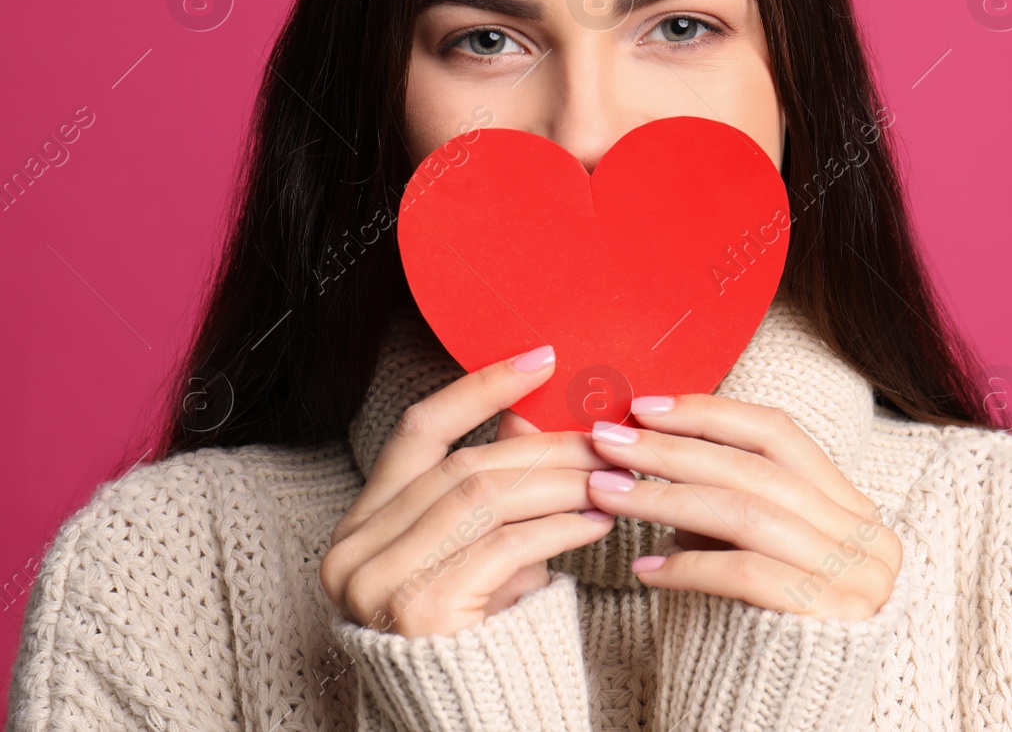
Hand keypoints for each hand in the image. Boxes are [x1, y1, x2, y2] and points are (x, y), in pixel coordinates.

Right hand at [320, 345, 614, 636]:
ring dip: (560, 482)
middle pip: (464, 465)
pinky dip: (559, 526)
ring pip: (485, 497)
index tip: (541, 359)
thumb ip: (497, 483)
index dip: (480, 388)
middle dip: (545, 446)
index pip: (420, 429)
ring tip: (611, 479)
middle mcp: (356, 548)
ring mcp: (379, 580)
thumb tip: (534, 413)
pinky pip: (504, 546)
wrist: (471, 719)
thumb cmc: (476, 630)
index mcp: (362, 522)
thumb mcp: (479, 547)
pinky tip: (598, 521)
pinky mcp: (419, 610)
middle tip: (606, 438)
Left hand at [583, 393, 901, 620]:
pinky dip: (690, 568)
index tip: (646, 408)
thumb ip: (725, 498)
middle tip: (610, 444)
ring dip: (667, 499)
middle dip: (674, 451)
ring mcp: (858, 577)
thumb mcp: (751, 550)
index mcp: (853, 507)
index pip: (779, 434)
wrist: (786, 716)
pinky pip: (749, 574)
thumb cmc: (759, 628)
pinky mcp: (833, 619)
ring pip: (748, 513)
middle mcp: (867, 537)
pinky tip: (645, 569)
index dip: (710, 413)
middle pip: (756, 469)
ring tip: (610, 494)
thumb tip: (649, 438)